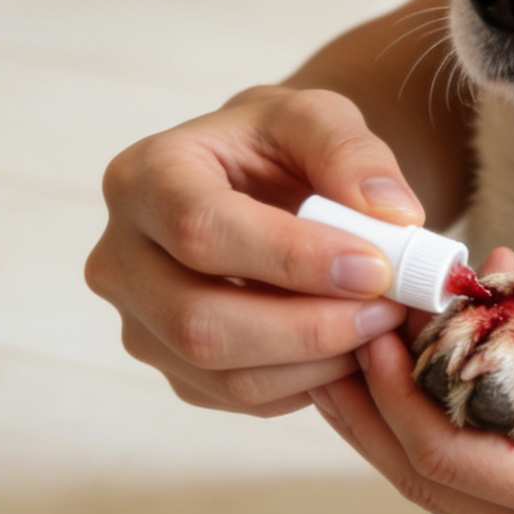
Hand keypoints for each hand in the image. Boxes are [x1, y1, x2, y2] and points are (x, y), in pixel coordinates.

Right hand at [85, 86, 426, 415]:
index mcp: (144, 177)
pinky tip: (350, 346)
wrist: (259, 181)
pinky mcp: (171, 365)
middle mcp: (120, 257)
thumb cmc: (280, 145)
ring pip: (221, 372)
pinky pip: (238, 396)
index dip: (291, 257)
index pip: (201, 229)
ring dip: (317, 361)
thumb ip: (353, 152)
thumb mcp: (318, 117)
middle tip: (389, 309)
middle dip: (309, 326)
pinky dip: (307, 382)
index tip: (375, 267)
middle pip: (198, 320)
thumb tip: (393, 216)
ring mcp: (138, 321)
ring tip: (379, 325)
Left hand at [310, 265, 513, 513]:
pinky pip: (492, 501)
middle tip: (339, 331)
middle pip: (427, 480)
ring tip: (372, 355)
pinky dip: (459, 443)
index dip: (394, 386)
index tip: (374, 319)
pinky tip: (460, 389)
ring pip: (451, 495)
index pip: (449, 450)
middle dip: (371, 406)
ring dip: (404, 425)